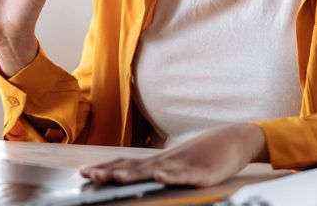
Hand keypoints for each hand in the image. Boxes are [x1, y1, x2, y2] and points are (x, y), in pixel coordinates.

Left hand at [79, 123, 267, 186]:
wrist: (233, 140)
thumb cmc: (201, 154)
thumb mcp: (174, 164)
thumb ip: (155, 171)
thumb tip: (131, 177)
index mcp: (157, 161)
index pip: (125, 164)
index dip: (105, 168)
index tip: (83, 173)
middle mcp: (165, 161)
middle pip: (133, 167)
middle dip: (110, 172)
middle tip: (89, 176)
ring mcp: (183, 165)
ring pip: (155, 170)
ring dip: (135, 173)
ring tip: (117, 177)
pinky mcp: (202, 171)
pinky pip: (186, 175)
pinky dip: (172, 176)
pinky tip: (161, 177)